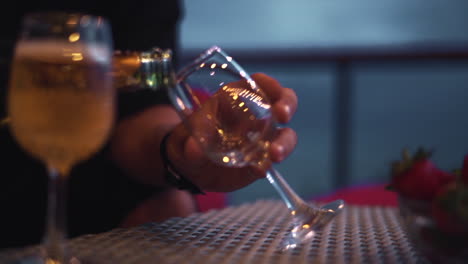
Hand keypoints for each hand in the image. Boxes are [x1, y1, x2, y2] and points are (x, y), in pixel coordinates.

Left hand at [167, 73, 297, 191]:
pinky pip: (270, 161)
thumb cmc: (188, 140)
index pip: (260, 83)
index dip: (270, 84)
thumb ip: (190, 142)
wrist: (189, 167)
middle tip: (282, 116)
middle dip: (287, 106)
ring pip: (285, 135)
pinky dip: (267, 165)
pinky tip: (259, 170)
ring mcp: (261, 139)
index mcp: (237, 99)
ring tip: (275, 154)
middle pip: (283, 103)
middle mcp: (255, 116)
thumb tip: (194, 149)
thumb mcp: (184, 138)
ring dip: (284, 143)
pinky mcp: (260, 160)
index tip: (274, 92)